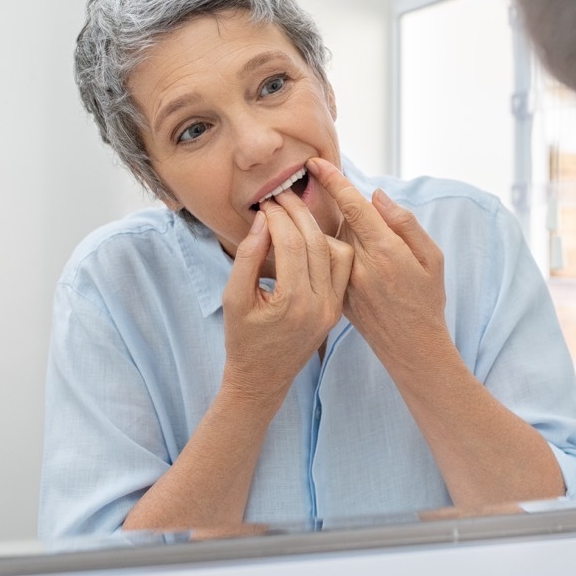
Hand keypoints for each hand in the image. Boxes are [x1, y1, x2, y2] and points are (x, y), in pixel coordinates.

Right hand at [220, 188, 352, 404]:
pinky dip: (329, 247)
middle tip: (281, 196)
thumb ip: (247, 257)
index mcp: (292, 303)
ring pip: (337, 252)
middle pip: (315, 242)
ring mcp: (333, 309)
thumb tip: (262, 219)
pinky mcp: (337, 310)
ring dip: (317, 227)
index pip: (290, 243)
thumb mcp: (233, 298)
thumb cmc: (241, 339)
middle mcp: (319, 305)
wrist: (262, 379)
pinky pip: (342, 269)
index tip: (265, 203)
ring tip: (295, 212)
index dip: (277, 217)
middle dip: (298, 213)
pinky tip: (310, 237)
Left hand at [306, 157, 449, 368]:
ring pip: (329, 240)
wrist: (412, 348)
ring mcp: (344, 282)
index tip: (315, 162)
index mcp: (386, 251)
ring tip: (346, 234)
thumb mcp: (432, 258)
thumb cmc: (427, 299)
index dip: (333, 181)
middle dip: (335, 206)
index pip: (353, 206)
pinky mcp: (335, 295)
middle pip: (339, 220)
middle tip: (341, 202)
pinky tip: (337, 252)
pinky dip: (326, 249)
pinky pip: (325, 262)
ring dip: (332, 228)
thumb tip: (377, 196)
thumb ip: (405, 223)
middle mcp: (361, 265)